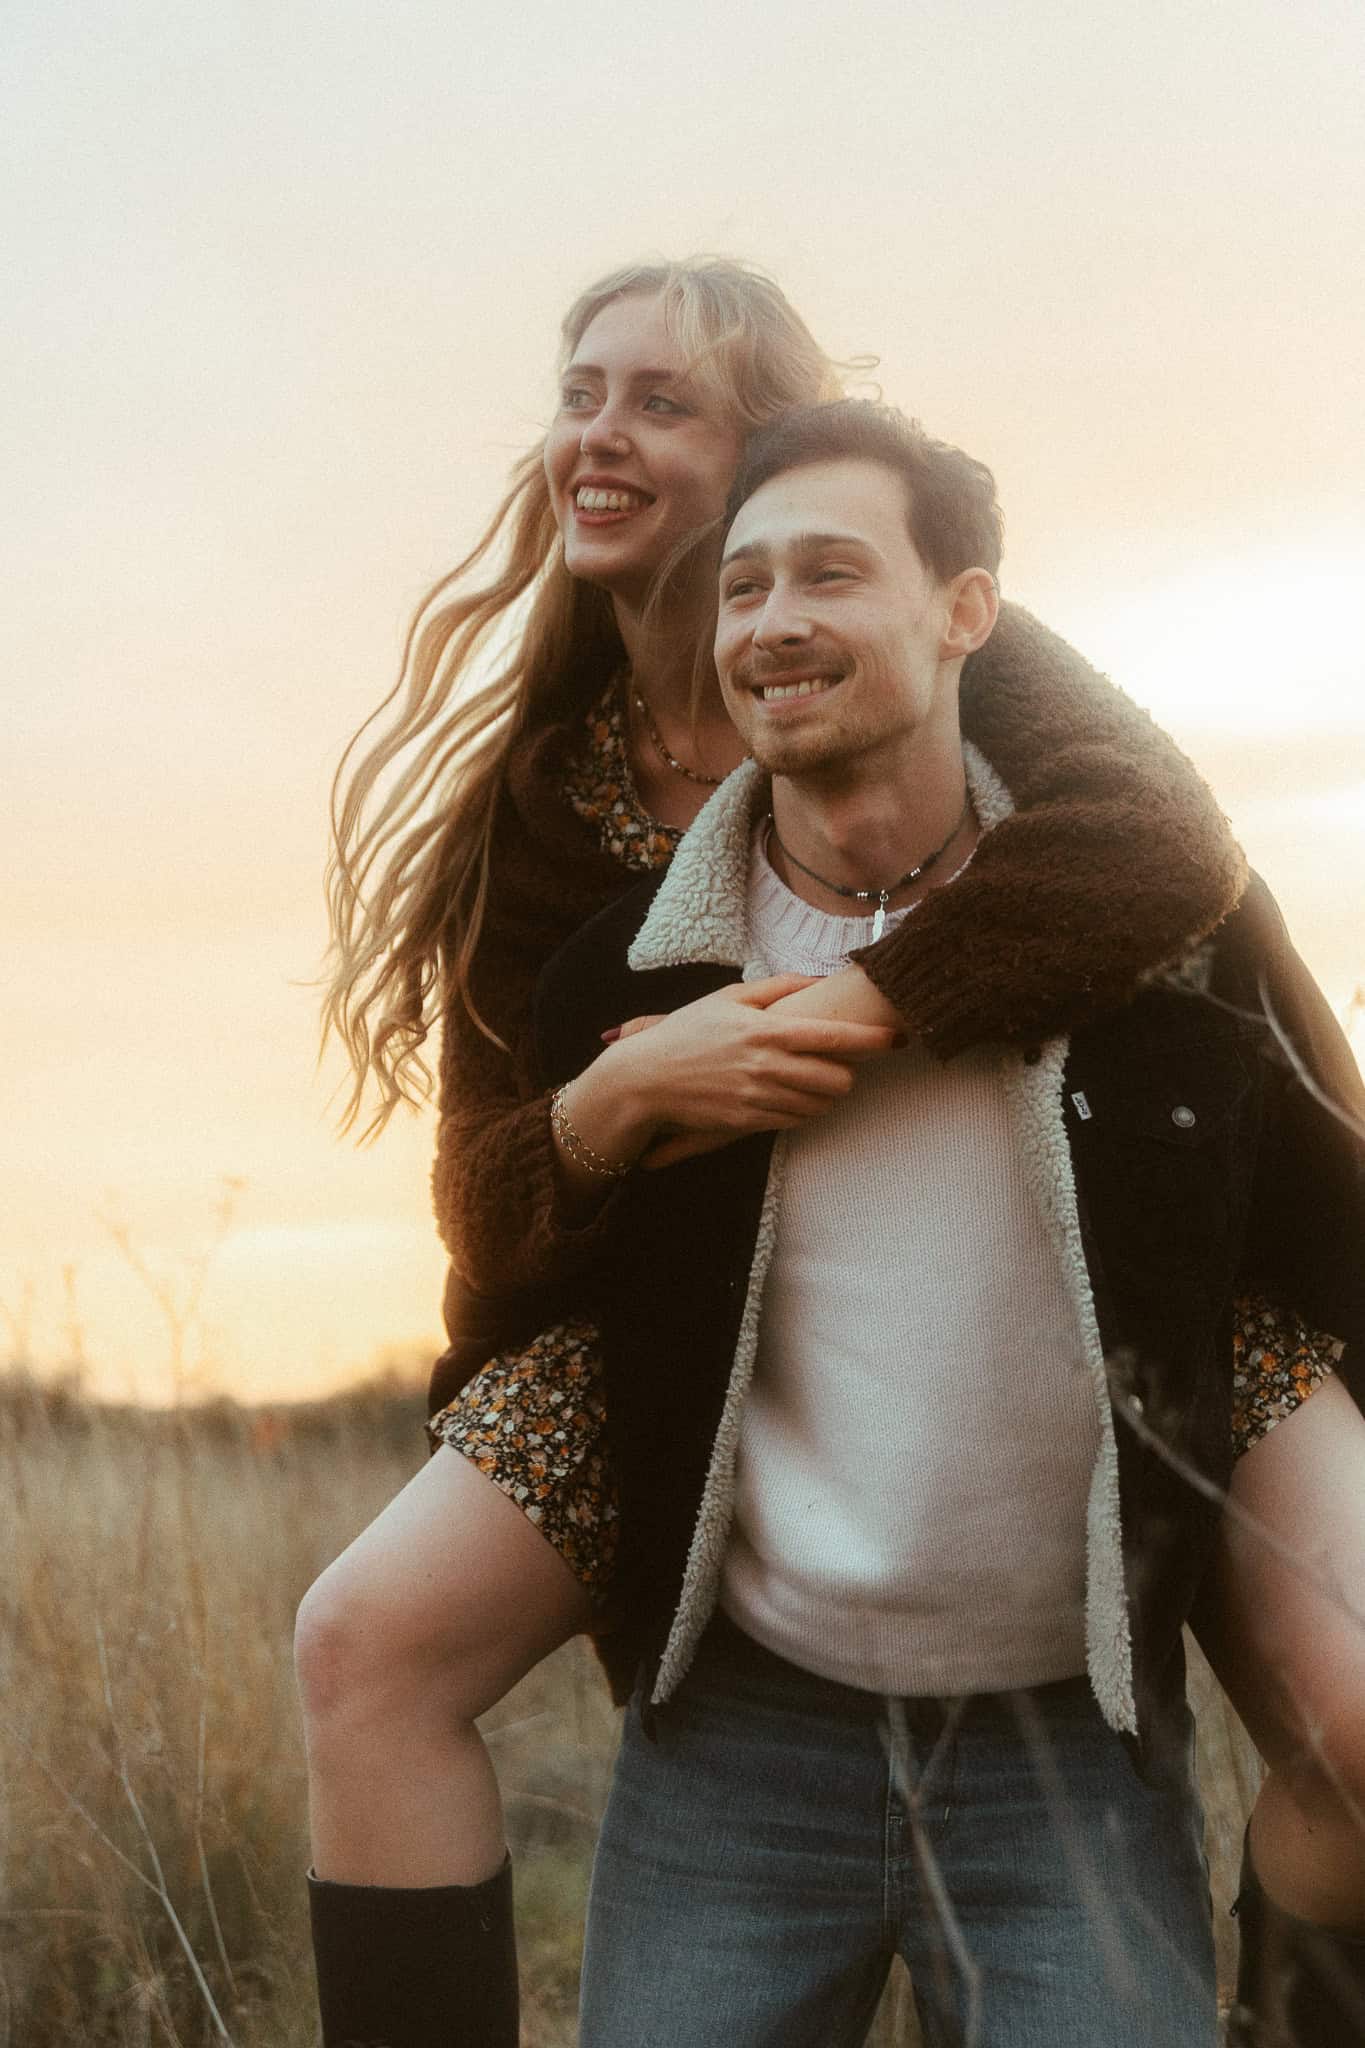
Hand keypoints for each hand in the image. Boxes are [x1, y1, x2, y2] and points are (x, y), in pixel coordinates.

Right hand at [583, 974, 897, 1162]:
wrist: (647, 1079)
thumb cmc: (688, 1031)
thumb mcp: (729, 998)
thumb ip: (778, 987)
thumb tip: (819, 978)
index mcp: (765, 1030)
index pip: (833, 1038)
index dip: (871, 1041)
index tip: (895, 1038)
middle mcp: (766, 1067)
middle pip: (836, 1080)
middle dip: (847, 1073)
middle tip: (841, 1064)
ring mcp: (758, 1098)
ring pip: (820, 1105)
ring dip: (827, 1095)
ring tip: (816, 1081)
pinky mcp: (748, 1122)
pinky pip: (795, 1121)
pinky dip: (802, 1110)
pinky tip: (792, 1096)